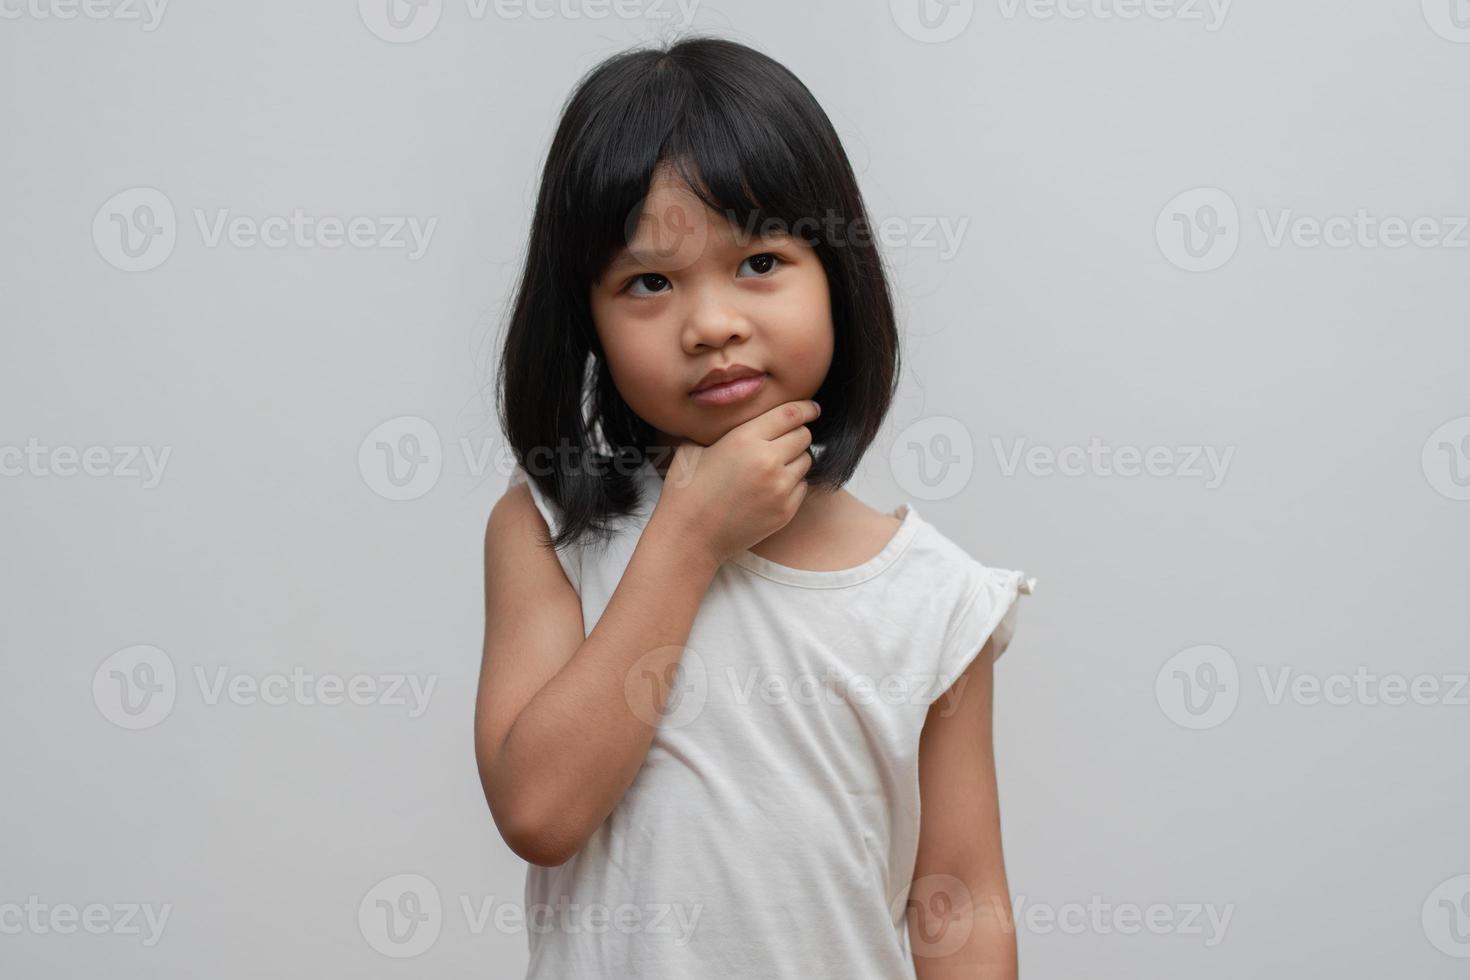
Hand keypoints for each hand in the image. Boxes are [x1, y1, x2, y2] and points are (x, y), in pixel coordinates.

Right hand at [655, 399, 820, 564]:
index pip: (790, 414)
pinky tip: (771, 488)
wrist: (689, 536)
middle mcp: (767, 460)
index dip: (805, 408)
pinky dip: (792, 483)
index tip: (812, 408)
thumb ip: (719, 430)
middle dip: (797, 434)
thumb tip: (729, 417)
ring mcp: (779, 488)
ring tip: (774, 466)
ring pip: (806, 461)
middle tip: (784, 440)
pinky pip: (802, 486)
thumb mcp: (693, 448)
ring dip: (795, 459)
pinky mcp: (785, 511)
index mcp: (745, 439)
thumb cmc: (686, 490)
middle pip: (803, 436)